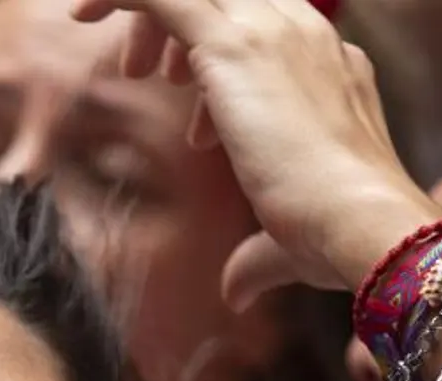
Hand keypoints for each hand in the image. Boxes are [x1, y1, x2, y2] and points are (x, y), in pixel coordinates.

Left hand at [71, 0, 441, 308]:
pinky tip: (80, 16)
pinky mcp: (232, 42)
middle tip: (145, 76)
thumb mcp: (289, 242)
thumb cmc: (336, 239)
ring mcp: (272, 32)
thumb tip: (235, 291)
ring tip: (129, 72)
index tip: (186, 97)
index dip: (215, 55)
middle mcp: (307, 35)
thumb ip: (257, 256)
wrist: (361, 223)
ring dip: (153, 23)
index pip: (266, 25)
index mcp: (332, 65)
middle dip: (181, 30)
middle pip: (231, 0)